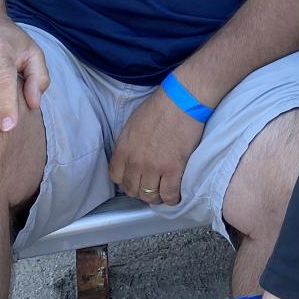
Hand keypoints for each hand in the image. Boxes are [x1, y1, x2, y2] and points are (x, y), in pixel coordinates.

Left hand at [109, 86, 204, 204]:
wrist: (182, 100)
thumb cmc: (160, 106)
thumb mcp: (133, 123)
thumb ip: (128, 144)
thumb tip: (131, 156)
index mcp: (123, 149)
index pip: (116, 178)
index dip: (126, 181)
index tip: (135, 179)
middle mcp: (135, 162)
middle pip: (132, 190)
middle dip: (140, 190)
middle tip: (151, 186)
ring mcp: (154, 167)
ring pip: (150, 196)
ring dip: (156, 196)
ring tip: (163, 190)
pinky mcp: (173, 169)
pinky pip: (169, 195)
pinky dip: (172, 198)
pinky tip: (175, 193)